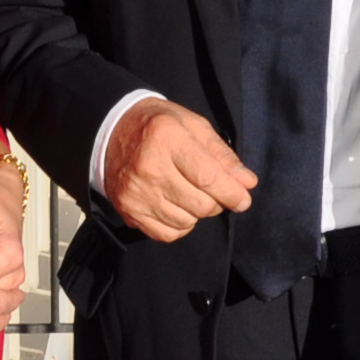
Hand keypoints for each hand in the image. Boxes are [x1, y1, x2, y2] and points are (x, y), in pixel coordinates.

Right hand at [103, 98, 254, 241]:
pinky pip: (167, 234)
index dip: (232, 192)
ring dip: (198, 213)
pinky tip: (177, 206)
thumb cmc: (159, 126)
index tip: (244, 199)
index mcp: (167, 138)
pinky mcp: (128, 212)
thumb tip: (247, 183)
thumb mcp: (193, 126)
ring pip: (186, 222)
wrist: (112, 133)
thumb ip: (222, 155)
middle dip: (218, 202)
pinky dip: (180, 225)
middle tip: (216, 191)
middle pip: (200, 204)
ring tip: (192, 193)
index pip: (208, 177)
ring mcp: (136, 194)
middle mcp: (149, 168)